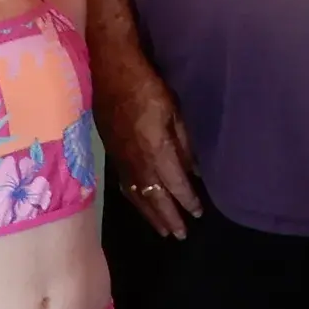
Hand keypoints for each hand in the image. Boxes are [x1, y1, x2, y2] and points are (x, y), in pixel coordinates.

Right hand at [94, 55, 201, 237]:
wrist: (110, 73)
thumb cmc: (148, 86)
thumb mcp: (174, 111)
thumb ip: (184, 143)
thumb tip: (195, 170)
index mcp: (156, 151)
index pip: (175, 184)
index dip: (187, 200)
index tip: (198, 213)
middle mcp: (137, 163)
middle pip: (155, 198)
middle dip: (169, 218)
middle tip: (182, 235)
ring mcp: (121, 161)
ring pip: (137, 197)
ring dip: (152, 216)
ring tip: (163, 231)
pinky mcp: (111, 155)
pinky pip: (125, 187)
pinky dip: (135, 202)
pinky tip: (141, 206)